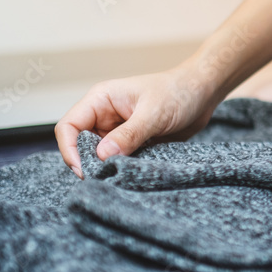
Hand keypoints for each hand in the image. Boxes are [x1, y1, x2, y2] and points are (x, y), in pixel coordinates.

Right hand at [55, 65, 219, 178]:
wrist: (203, 94)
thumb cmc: (178, 92)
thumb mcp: (153, 113)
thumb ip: (129, 134)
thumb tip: (102, 155)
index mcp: (101, 100)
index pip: (69, 126)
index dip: (70, 150)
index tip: (83, 170)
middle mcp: (104, 115)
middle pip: (80, 145)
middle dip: (88, 162)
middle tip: (103, 178)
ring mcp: (118, 130)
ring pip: (100, 156)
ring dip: (107, 167)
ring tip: (120, 177)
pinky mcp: (133, 143)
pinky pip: (119, 160)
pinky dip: (123, 169)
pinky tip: (133, 175)